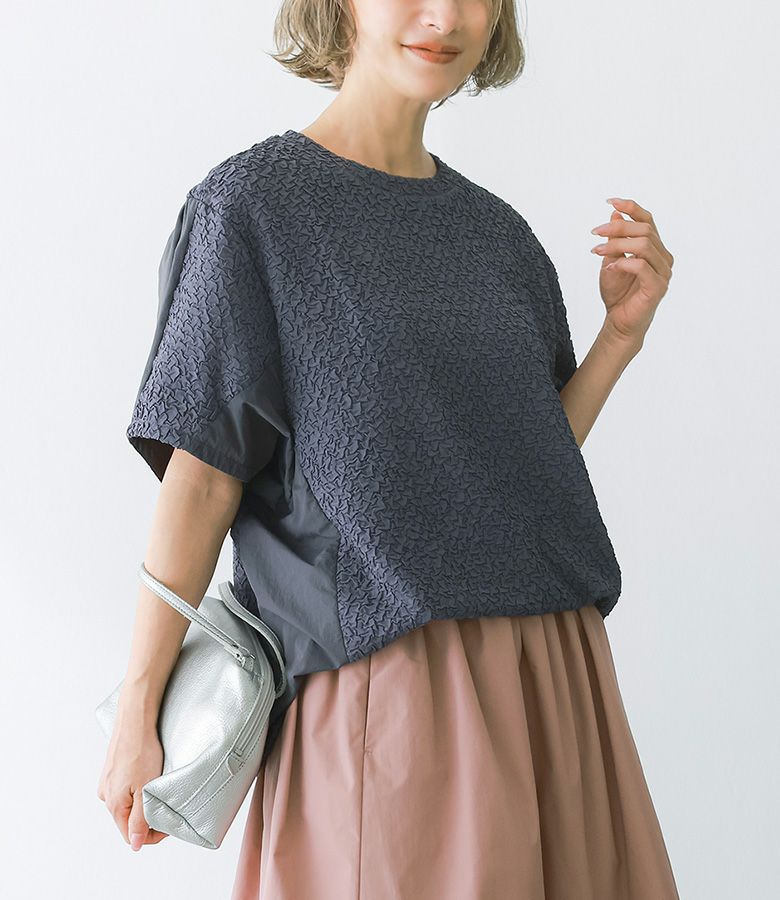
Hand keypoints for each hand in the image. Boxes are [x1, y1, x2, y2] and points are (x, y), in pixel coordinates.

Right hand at [97, 710, 168, 850]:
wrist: (135, 719)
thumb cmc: (141, 751)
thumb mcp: (145, 789)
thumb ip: (139, 820)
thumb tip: (135, 844)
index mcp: (113, 804)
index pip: (131, 835)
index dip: (152, 834)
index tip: (169, 824)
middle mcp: (105, 795)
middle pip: (128, 820)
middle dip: (148, 818)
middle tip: (167, 803)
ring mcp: (107, 782)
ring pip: (127, 803)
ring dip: (143, 801)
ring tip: (158, 787)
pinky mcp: (112, 770)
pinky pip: (126, 787)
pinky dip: (138, 787)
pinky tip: (148, 775)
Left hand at [590, 197, 673, 345]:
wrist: (619, 322)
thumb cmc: (617, 293)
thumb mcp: (611, 260)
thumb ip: (615, 239)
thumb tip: (614, 214)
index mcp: (654, 248)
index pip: (648, 220)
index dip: (631, 208)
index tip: (610, 201)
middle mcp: (663, 257)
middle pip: (645, 230)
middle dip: (617, 228)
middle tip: (594, 233)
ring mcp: (663, 272)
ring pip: (644, 245)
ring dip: (617, 244)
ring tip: (597, 250)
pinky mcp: (658, 287)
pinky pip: (642, 266)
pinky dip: (623, 263)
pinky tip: (609, 268)